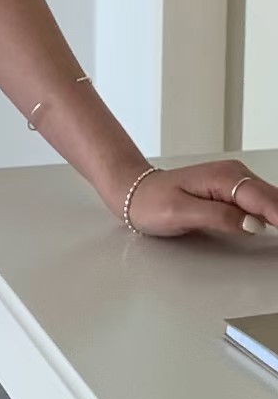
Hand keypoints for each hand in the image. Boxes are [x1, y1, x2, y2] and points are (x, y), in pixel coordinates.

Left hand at [128, 161, 277, 237]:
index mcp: (223, 177)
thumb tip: (252, 224)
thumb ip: (218, 217)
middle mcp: (234, 174)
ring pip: (270, 199)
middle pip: (273, 198)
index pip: (263, 199)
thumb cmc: (151, 202)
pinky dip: (273, 213)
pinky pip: (261, 202)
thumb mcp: (179, 213)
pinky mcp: (232, 190)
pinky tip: (277, 224)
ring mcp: (235, 180)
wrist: (135, 192)